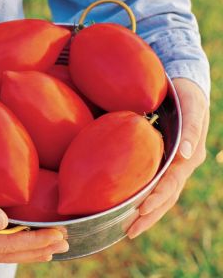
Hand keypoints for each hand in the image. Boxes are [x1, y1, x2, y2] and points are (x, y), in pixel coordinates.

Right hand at [0, 153, 68, 261]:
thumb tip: (3, 223)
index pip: (3, 247)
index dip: (31, 243)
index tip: (55, 236)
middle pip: (8, 251)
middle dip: (37, 248)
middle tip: (64, 243)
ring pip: (5, 247)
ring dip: (30, 246)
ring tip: (54, 244)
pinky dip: (17, 238)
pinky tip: (29, 234)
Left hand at [127, 78, 208, 238]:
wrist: (185, 91)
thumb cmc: (187, 97)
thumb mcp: (193, 107)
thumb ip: (192, 129)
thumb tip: (184, 155)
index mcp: (188, 157)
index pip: (171, 183)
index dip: (157, 198)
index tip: (141, 210)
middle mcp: (181, 166)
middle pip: (166, 197)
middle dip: (149, 215)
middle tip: (130, 231)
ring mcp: (173, 167)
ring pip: (161, 196)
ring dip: (146, 213)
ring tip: (128, 228)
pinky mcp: (164, 163)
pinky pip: (155, 185)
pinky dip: (145, 199)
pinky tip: (132, 207)